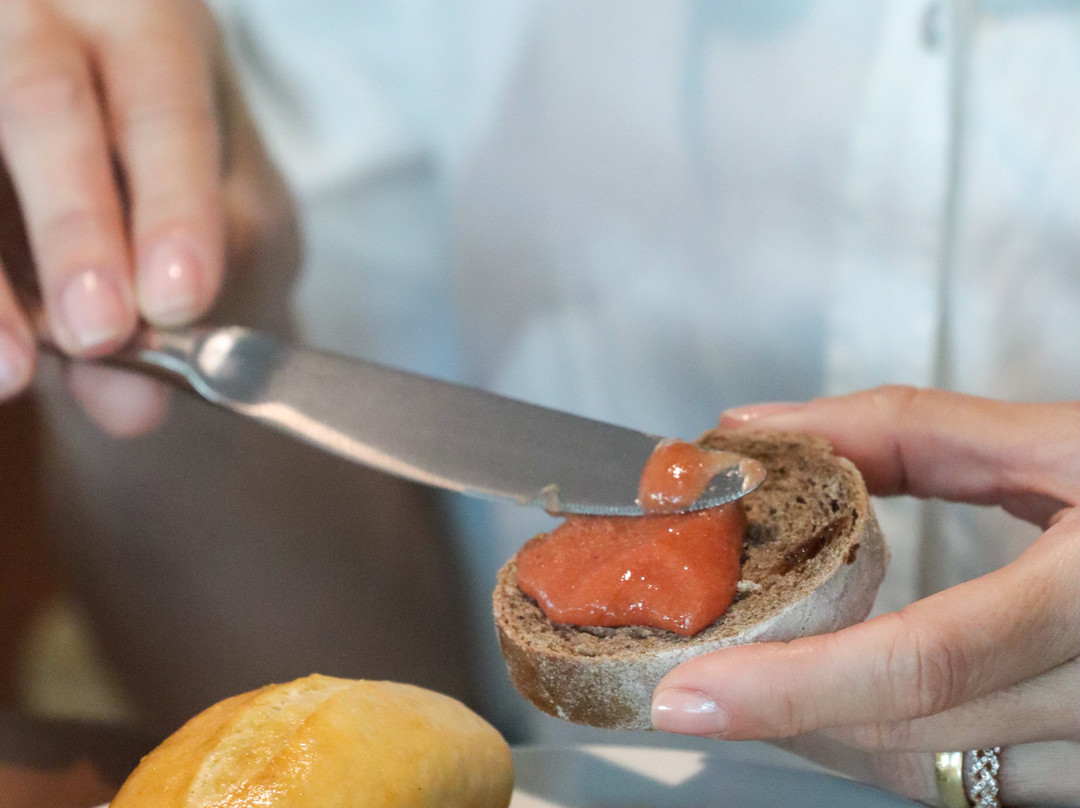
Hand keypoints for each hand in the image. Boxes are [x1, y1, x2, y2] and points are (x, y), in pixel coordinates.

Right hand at [0, 0, 294, 434]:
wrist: (123, 132)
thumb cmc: (185, 170)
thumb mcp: (236, 209)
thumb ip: (200, 285)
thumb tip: (131, 399)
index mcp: (148, 21)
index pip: (162, 101)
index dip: (172, 202)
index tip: (178, 298)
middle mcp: (44, 18)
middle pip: (43, 99)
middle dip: (72, 225)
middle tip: (98, 330)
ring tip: (13, 370)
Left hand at [652, 387, 1079, 805]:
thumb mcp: (1061, 440)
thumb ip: (904, 432)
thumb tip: (760, 428)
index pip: (924, 661)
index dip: (794, 686)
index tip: (689, 694)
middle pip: (912, 735)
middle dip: (787, 713)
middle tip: (702, 673)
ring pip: (938, 776)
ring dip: (830, 736)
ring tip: (761, 681)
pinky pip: (983, 786)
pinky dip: (898, 746)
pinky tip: (853, 699)